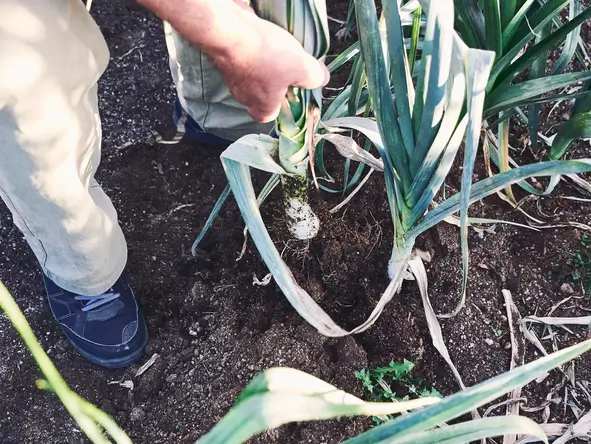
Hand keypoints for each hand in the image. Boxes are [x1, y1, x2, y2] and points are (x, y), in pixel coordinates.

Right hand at [209, 3, 329, 122]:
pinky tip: (260, 37)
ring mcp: (231, 76)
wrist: (230, 30)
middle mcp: (243, 96)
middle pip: (260, 94)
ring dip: (262, 64)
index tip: (291, 90)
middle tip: (286, 66)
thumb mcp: (302, 68)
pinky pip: (242, 57)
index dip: (280, 106)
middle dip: (273, 82)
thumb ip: (315, 77)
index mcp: (261, 106)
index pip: (269, 116)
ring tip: (275, 48)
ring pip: (250, 75)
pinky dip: (250, 49)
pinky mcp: (225, 57)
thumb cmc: (265, 56)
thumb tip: (322, 78)